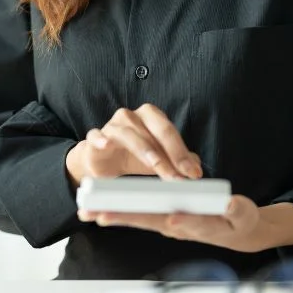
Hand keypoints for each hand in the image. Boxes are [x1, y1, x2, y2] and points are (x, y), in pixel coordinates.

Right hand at [65, 103, 202, 186]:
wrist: (103, 161)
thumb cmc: (134, 156)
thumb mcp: (159, 161)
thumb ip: (178, 162)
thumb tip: (197, 167)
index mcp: (152, 116)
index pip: (171, 132)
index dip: (183, 153)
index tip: (194, 174)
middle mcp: (133, 116)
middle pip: (156, 129)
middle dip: (170, 154)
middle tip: (179, 176)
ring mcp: (113, 124)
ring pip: (130, 134)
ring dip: (145, 150)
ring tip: (156, 165)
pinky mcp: (95, 136)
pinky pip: (96, 135)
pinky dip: (100, 138)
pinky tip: (106, 145)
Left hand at [78, 194, 266, 254]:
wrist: (238, 232)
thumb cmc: (240, 222)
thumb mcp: (244, 215)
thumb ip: (237, 210)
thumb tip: (229, 204)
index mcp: (199, 225)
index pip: (182, 222)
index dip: (171, 220)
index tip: (163, 218)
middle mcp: (178, 226)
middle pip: (149, 221)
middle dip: (125, 218)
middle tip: (101, 215)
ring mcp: (169, 223)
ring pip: (139, 219)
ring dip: (115, 216)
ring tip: (91, 213)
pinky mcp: (164, 218)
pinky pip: (140, 214)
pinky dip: (121, 211)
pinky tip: (102, 210)